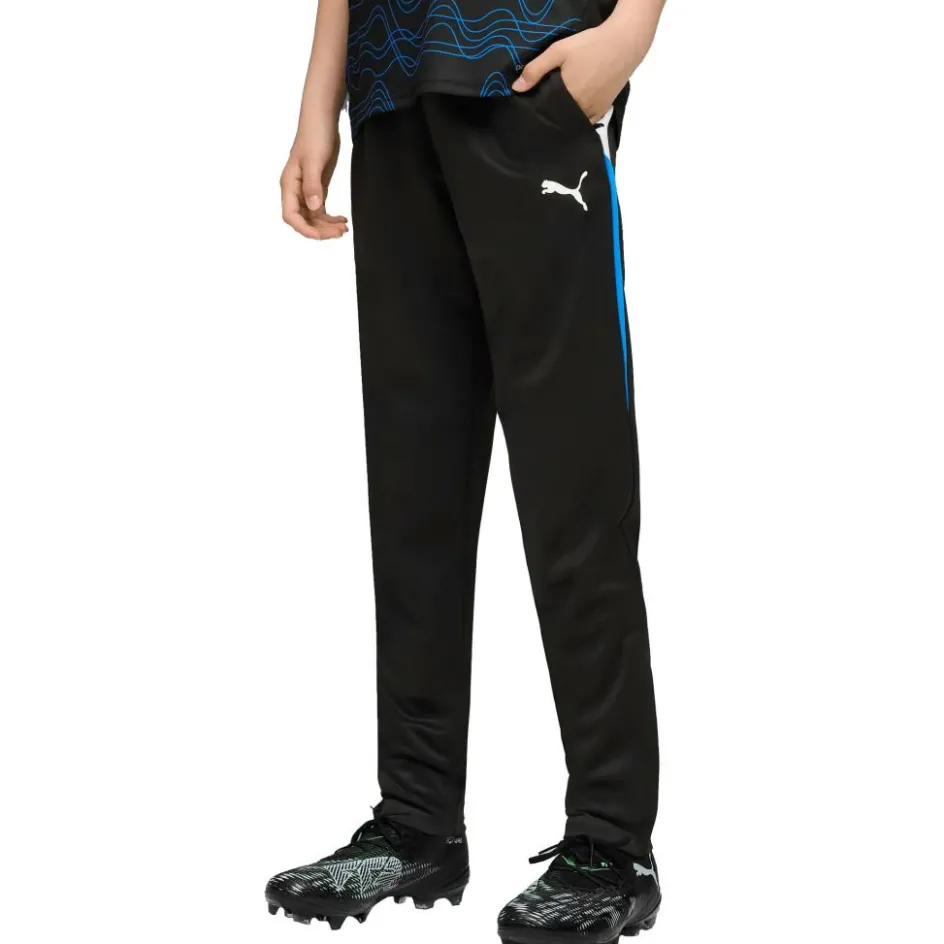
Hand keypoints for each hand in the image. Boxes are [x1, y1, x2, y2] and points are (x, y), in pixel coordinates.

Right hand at [280, 122, 347, 239]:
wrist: (323, 119)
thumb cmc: (315, 135)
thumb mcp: (314, 160)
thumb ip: (313, 185)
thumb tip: (313, 207)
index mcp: (289, 184)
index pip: (291, 216)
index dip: (305, 229)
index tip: (321, 235)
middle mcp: (295, 190)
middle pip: (304, 220)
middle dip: (320, 229)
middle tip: (341, 231)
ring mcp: (306, 190)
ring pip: (313, 217)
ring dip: (327, 225)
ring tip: (344, 227)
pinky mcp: (317, 187)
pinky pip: (320, 210)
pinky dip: (330, 217)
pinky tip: (342, 219)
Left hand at [512, 14, 658, 123]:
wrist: (624, 43)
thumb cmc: (590, 45)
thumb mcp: (559, 51)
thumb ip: (536, 69)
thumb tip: (516, 88)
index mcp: (567, 97)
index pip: (546, 114)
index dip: (537, 115)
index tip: (528, 113)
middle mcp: (580, 109)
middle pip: (560, 121)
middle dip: (550, 119)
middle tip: (539, 116)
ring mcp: (594, 112)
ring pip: (573, 123)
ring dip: (564, 122)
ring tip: (553, 116)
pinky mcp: (603, 110)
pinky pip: (587, 123)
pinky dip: (578, 122)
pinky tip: (571, 118)